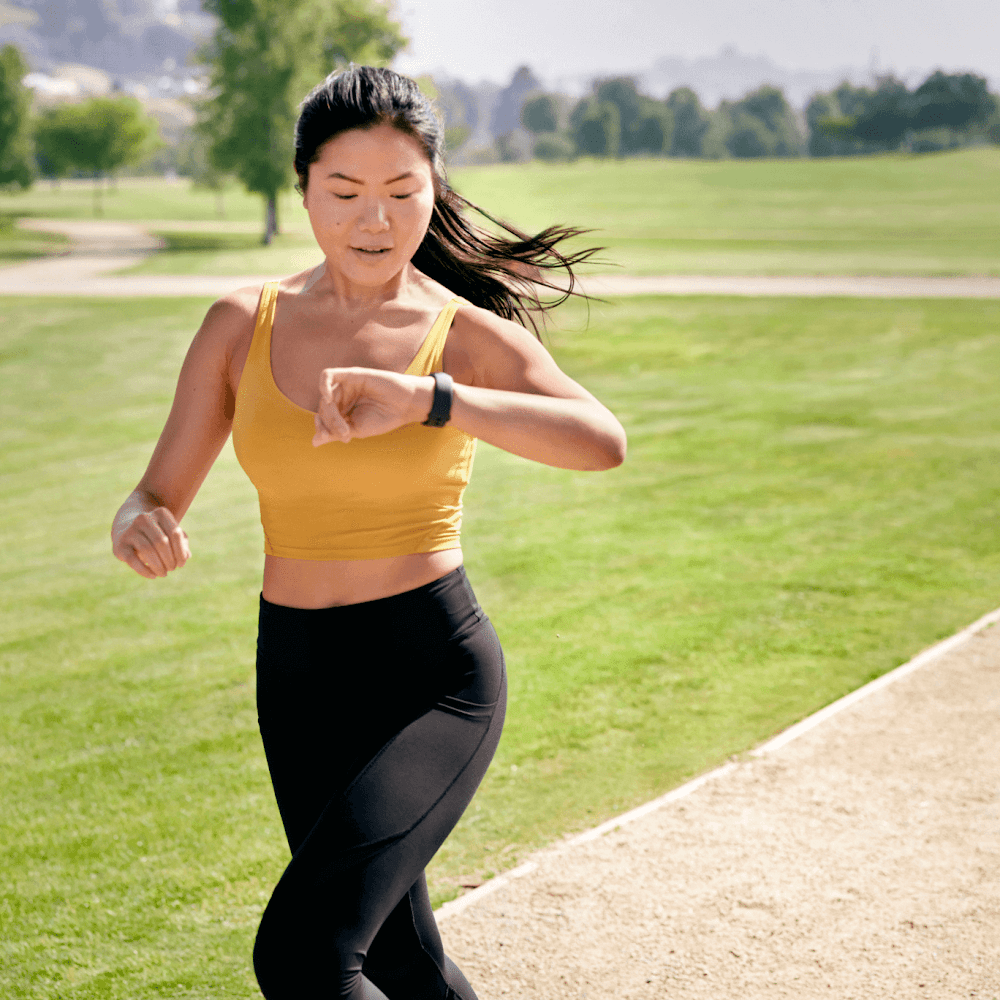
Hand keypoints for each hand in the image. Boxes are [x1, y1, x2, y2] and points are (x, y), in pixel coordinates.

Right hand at [112, 505, 190, 579]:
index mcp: (161, 513)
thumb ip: (182, 543)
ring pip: (148, 550)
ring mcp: (130, 531)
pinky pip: (133, 560)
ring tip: (163, 573)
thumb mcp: (172, 534)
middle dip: (170, 560)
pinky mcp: (119, 545)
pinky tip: (153, 575)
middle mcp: (144, 518)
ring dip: (159, 566)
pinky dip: (145, 571)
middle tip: (172, 569)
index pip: (175, 533)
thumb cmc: (157, 533)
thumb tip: (186, 556)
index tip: (181, 563)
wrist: (127, 528)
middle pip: (162, 542)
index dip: (180, 552)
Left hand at [313, 367, 432, 445]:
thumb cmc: (383, 418)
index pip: (321, 417)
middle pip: (322, 408)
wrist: (404, 406)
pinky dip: (323, 385)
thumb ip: (335, 433)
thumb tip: (314, 442)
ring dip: (330, 414)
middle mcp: (342, 396)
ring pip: (325, 396)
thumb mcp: (357, 430)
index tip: (330, 437)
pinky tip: (328, 398)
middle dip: (330, 423)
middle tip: (346, 433)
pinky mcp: (351, 374)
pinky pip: (328, 375)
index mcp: (343, 410)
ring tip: (345, 426)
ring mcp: (346, 384)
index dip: (320, 427)